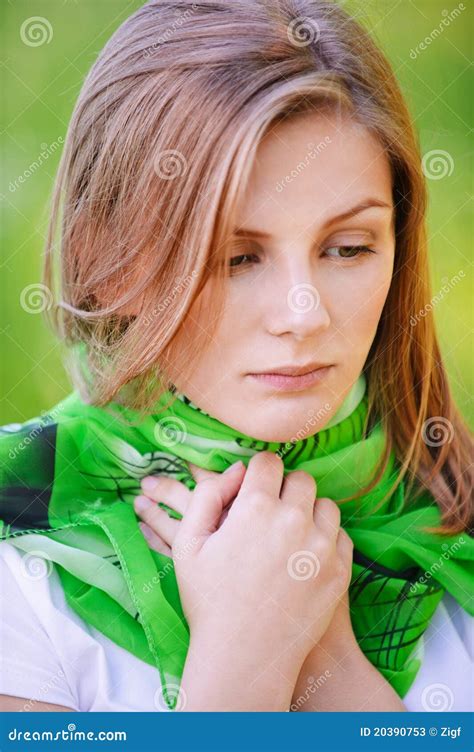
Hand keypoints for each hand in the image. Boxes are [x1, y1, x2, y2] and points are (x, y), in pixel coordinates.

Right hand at [134, 453, 352, 674]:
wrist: (244, 658)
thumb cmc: (209, 601)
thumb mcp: (188, 545)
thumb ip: (207, 496)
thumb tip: (238, 470)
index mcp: (255, 508)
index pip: (269, 461)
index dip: (259, 472)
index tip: (255, 489)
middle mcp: (293, 520)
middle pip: (301, 479)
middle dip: (286, 489)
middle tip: (271, 514)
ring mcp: (322, 546)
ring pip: (326, 504)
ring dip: (310, 512)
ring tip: (290, 535)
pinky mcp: (340, 571)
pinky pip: (342, 535)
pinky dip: (327, 539)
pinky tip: (306, 556)